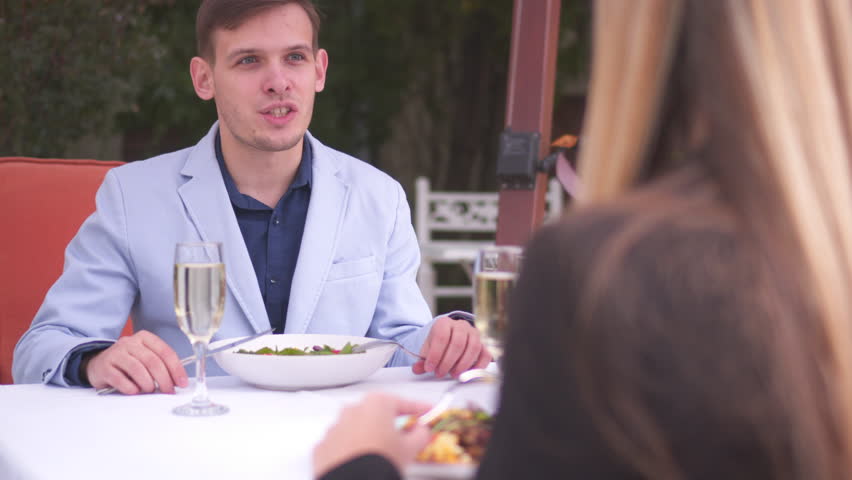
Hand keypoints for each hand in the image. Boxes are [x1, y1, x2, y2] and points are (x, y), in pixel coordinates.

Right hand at [85, 330, 187, 394]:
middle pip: (152, 361)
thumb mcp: (144, 358)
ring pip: (137, 369)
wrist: (97, 363)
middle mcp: (130, 343)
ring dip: (147, 383)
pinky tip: (134, 391)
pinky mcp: (104, 367)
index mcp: (144, 338)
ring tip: (150, 390)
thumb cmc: (127, 362)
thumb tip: (177, 381)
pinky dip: (130, 388)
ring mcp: (115, 353)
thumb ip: (160, 365)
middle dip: (164, 379)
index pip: (165, 352)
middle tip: (168, 391)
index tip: (181, 382)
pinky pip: (120, 379)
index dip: (176, 369)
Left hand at [313, 393, 432, 476]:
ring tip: (380, 452)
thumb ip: (420, 434)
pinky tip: (361, 461)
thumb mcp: (410, 448)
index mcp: (376, 404)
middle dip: (389, 422)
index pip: (403, 403)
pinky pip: (341, 444)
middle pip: (376, 413)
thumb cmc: (382, 460)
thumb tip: (422, 431)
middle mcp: (353, 410)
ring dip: (368, 436)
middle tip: (402, 435)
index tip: (427, 412)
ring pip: (357, 427)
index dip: (418, 408)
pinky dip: (351, 449)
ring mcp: (335, 428)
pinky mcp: (323, 446)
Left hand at [412, 315, 491, 377]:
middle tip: (440, 373)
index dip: (435, 354)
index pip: (441, 337)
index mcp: (444, 323)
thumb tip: (417, 369)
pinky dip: (479, 365)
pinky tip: (469, 373)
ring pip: (473, 348)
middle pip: (458, 343)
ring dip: (462, 364)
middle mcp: (461, 325)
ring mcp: (474, 333)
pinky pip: (485, 354)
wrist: (449, 338)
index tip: (429, 368)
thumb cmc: (438, 345)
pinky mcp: (483, 344)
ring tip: (453, 374)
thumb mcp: (427, 350)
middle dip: (448, 362)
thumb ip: (422, 360)